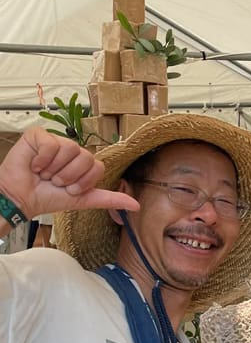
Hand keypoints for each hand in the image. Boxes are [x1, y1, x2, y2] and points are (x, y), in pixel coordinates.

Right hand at [0, 127, 138, 218]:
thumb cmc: (48, 197)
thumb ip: (110, 199)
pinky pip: (51, 143)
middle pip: (86, 157)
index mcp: (84, 164)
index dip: (84, 181)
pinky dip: (42, 159)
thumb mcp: (83, 200)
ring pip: (70, 149)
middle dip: (69, 176)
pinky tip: (35, 165)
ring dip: (55, 169)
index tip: (70, 189)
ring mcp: (56, 141)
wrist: (21, 198)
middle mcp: (72, 151)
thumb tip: (136, 206)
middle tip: (55, 181)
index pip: (98, 166)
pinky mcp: (38, 136)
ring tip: (44, 174)